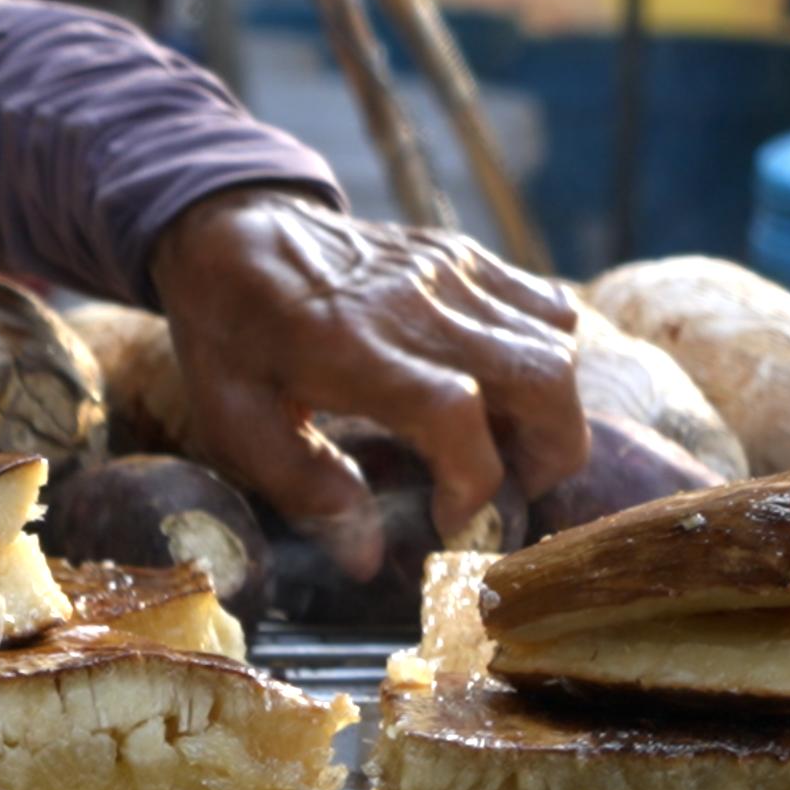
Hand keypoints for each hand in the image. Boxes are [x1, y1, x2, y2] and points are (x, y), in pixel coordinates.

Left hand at [147, 187, 588, 574]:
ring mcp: (449, 273)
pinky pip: (545, 306)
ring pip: (556, 343)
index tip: (450, 521)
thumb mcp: (235, 423)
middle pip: (541, 378)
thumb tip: (366, 559)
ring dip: (554, 410)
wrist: (236, 230)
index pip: (456, 415)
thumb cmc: (232, 336)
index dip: (474, 483)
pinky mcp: (464, 257)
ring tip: (512, 445)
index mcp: (351, 349)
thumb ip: (303, 488)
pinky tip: (506, 390)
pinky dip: (548, 357)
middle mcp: (415, 305)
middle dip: (549, 455)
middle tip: (513, 489)